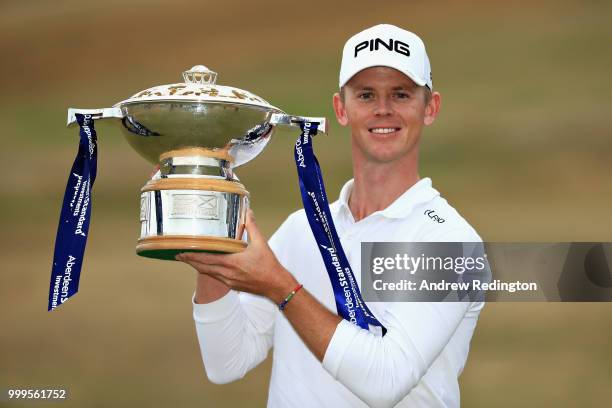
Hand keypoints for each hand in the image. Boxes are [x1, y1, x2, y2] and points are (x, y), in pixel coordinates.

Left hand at [176, 209, 297, 302]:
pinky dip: (209, 271)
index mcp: (231, 263)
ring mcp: (229, 281)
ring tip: (190, 260)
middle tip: (179, 255)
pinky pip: (216, 278)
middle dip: (190, 261)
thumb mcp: (261, 243)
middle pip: (202, 268)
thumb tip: (248, 212)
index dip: (192, 255)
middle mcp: (227, 273)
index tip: (181, 252)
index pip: (206, 259)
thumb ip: (252, 227)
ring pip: (208, 273)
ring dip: (198, 267)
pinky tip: (208, 268)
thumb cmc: (269, 266)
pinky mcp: (233, 286)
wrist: (276, 285)